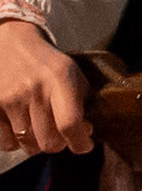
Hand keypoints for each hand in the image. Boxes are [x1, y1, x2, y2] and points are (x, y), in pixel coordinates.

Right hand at [0, 13, 86, 158]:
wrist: (10, 44)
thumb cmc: (47, 64)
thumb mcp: (72, 74)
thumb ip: (81, 102)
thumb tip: (85, 133)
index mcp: (60, 80)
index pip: (69, 123)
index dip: (80, 142)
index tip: (84, 146)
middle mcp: (34, 90)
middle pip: (48, 141)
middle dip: (58, 145)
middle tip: (60, 137)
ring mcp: (9, 99)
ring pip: (27, 145)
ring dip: (36, 144)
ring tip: (40, 130)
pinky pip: (6, 143)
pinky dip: (15, 142)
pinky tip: (20, 128)